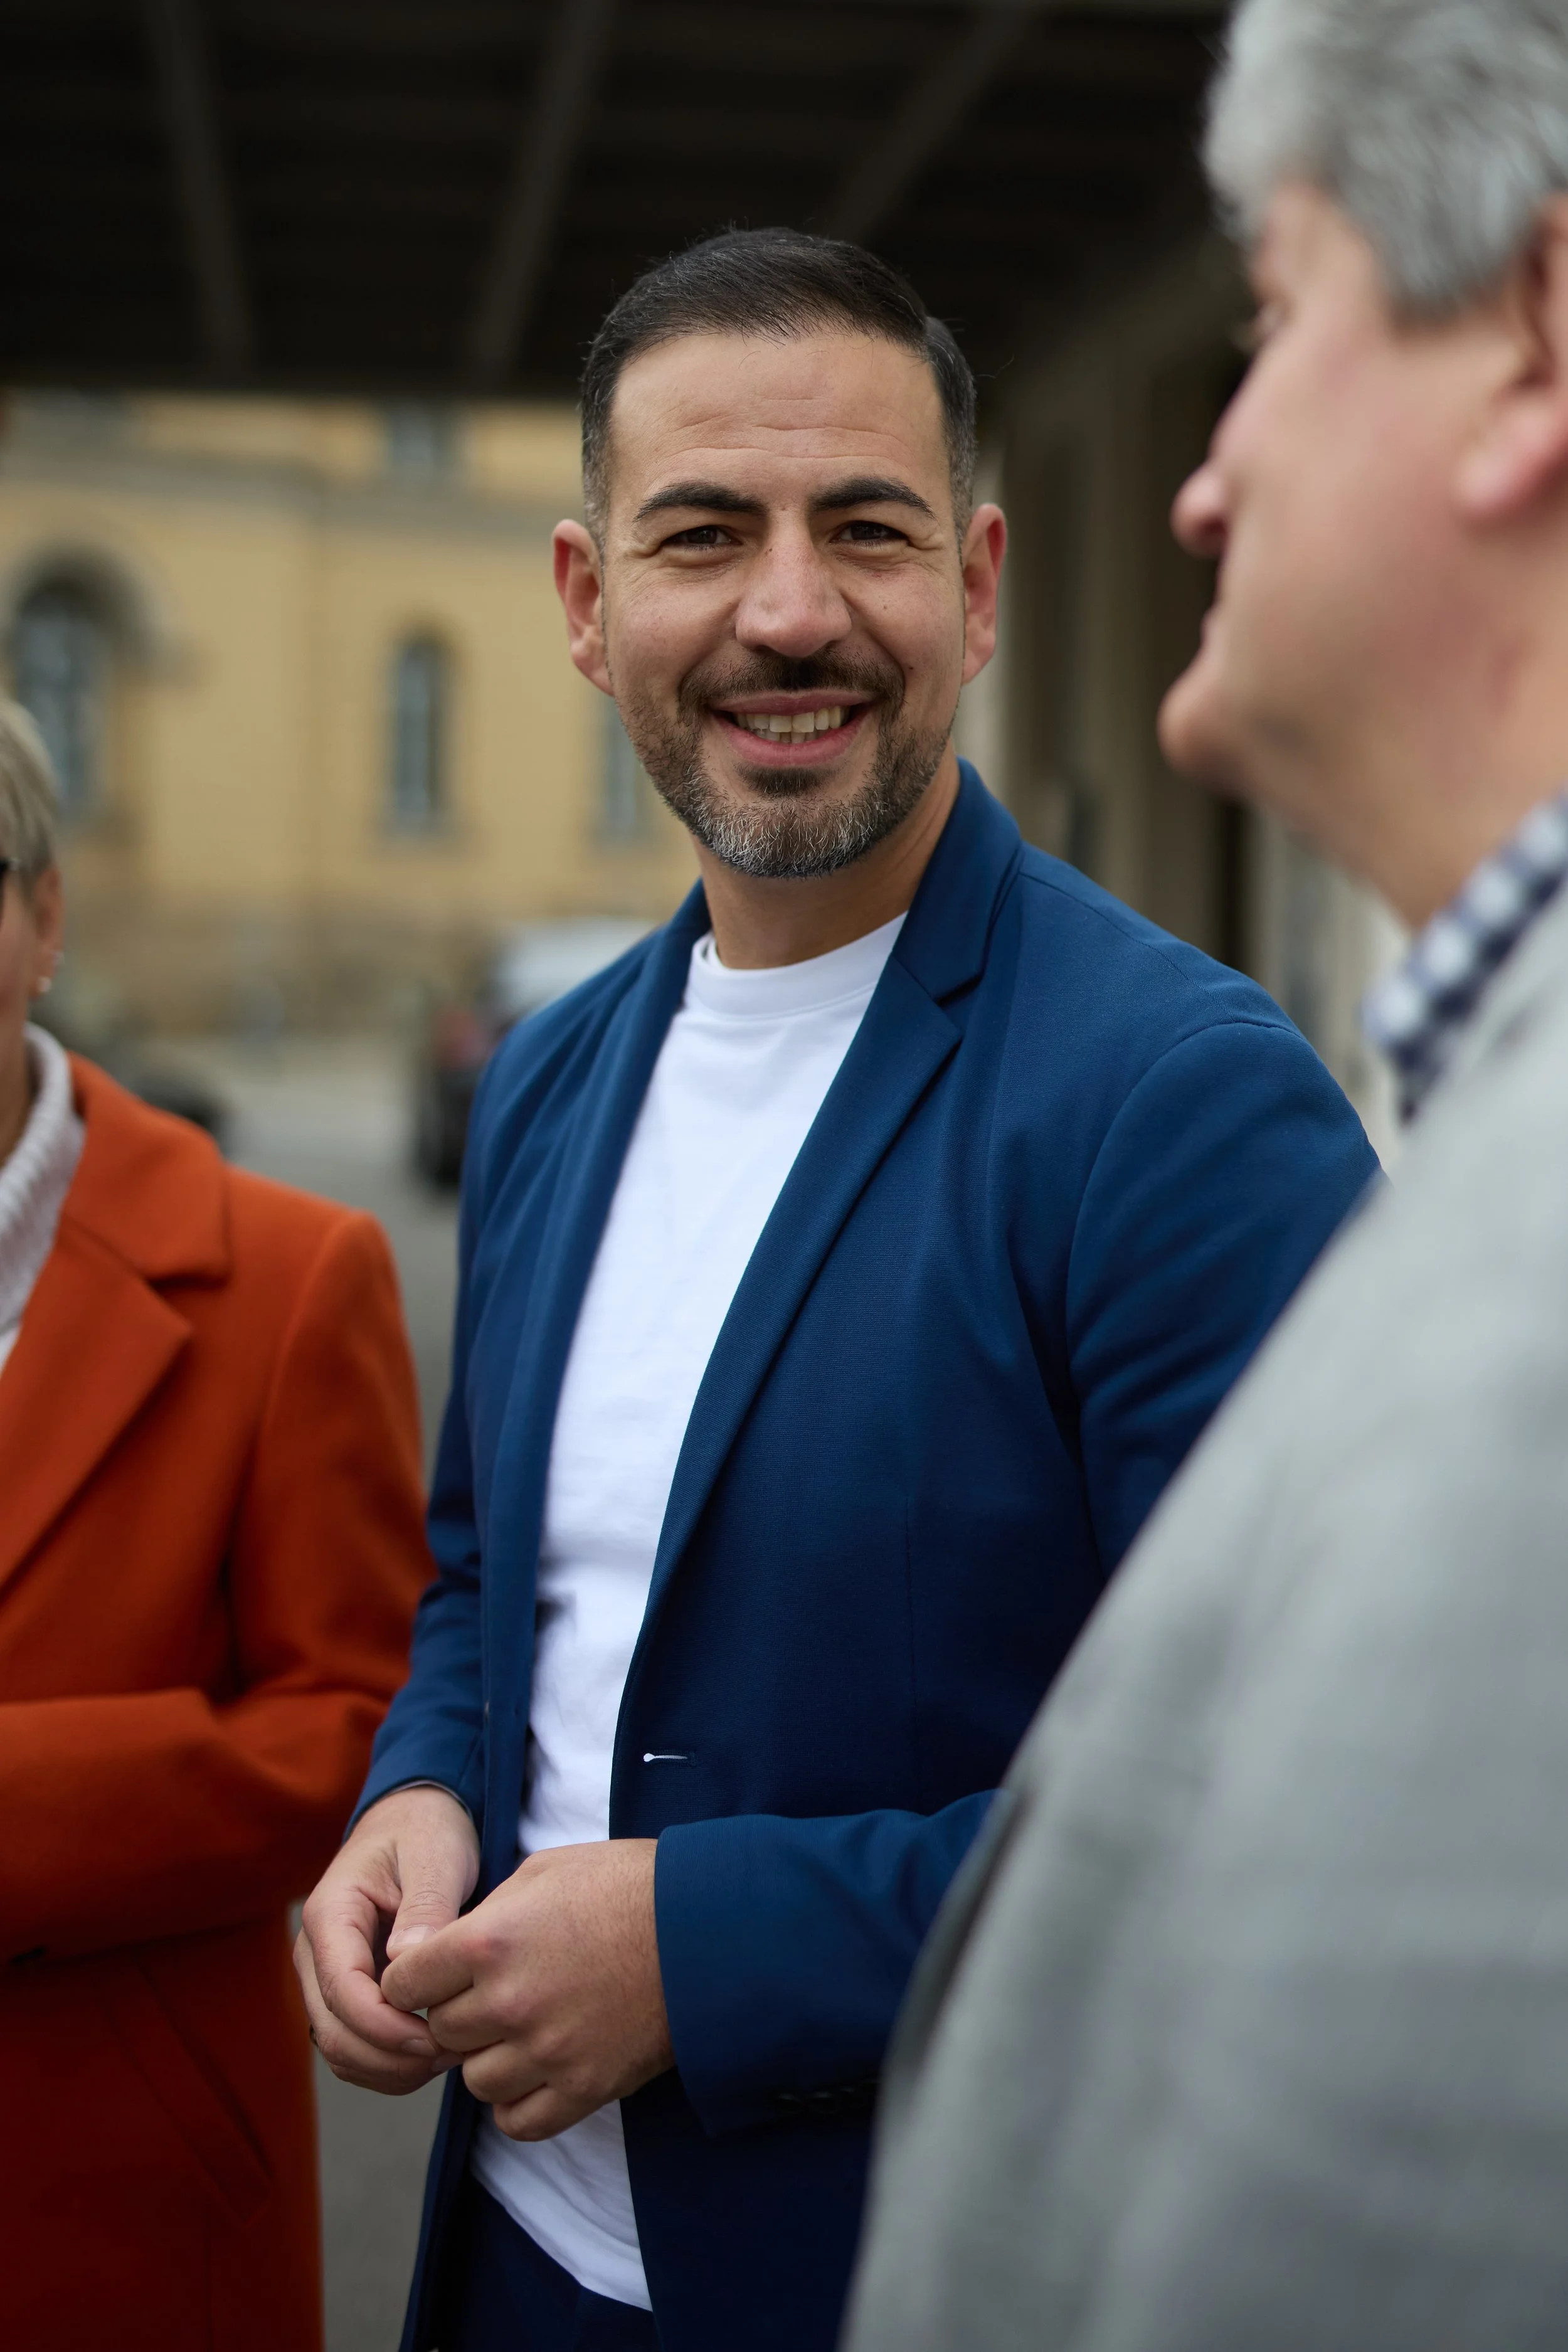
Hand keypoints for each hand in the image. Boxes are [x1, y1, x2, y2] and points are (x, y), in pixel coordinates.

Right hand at [294, 1784, 479, 2093]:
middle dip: (390, 2057)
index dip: (385, 2028)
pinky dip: (390, 2064)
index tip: (436, 2039)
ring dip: (390, 2068)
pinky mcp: (347, 1994)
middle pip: (333, 2033)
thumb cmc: (425, 1832)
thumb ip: (424, 1904)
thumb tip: (405, 1960)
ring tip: (450, 2054)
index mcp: (330, 1914)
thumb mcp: (434, 1854)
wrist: (414, 1822)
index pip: (341, 1991)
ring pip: (340, 2051)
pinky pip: (355, 2047)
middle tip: (452, 2054)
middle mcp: (315, 1952)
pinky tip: (435, 2051)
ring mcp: (326, 1977)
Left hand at [379, 1839, 672, 2140]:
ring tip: (522, 2027)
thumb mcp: (543, 1872)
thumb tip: (448, 1951)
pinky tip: (536, 2068)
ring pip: (475, 2080)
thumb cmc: (624, 1885)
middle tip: (492, 1993)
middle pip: (441, 2033)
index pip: (403, 1984)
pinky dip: (518, 2100)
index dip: (414, 1978)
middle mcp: (508, 2002)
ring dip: (488, 2057)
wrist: (705, 1926)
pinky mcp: (584, 2087)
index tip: (433, 1974)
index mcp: (488, 1942)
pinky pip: (517, 2120)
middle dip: (457, 2013)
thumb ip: (485, 1916)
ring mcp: (546, 2051)